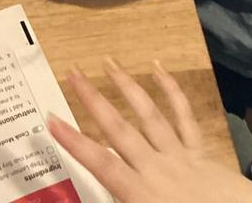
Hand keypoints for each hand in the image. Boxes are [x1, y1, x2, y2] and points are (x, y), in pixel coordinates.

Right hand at [48, 60, 251, 202]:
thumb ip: (126, 202)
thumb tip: (101, 195)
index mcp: (141, 195)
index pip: (100, 164)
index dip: (74, 142)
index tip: (51, 119)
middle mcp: (156, 169)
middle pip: (119, 130)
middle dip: (93, 100)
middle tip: (72, 72)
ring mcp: (180, 157)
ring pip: (149, 115)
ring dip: (127, 87)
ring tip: (108, 62)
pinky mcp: (201, 153)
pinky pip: (184, 117)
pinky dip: (172, 90)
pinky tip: (159, 68)